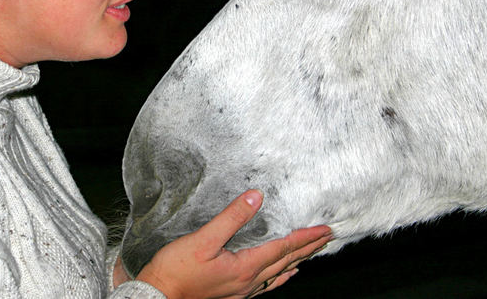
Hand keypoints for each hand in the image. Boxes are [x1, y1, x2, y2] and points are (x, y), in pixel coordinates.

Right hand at [134, 189, 331, 298]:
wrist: (159, 294)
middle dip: (309, 248)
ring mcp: (242, 291)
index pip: (283, 248)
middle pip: (286, 262)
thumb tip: (256, 196)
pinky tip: (284, 275)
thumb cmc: (177, 268)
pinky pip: (266, 285)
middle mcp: (248, 282)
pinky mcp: (233, 295)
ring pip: (279, 274)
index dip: (305, 237)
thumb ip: (232, 217)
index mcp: (245, 267)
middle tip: (328, 236)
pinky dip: (281, 277)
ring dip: (298, 261)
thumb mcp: (204, 238)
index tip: (325, 229)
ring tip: (313, 252)